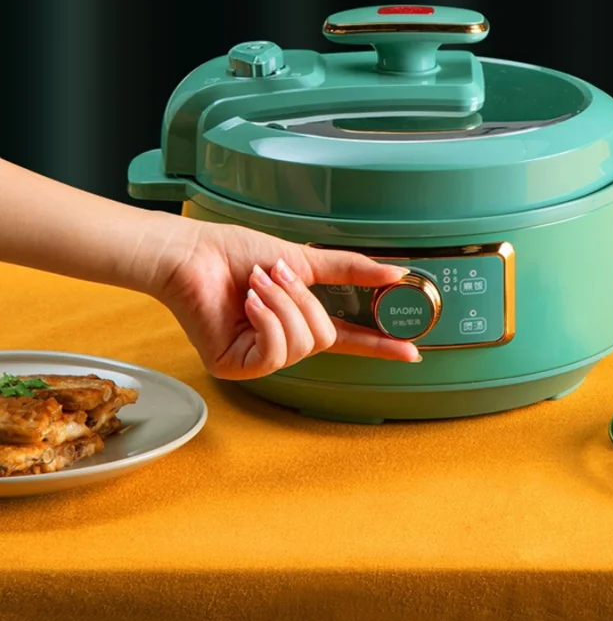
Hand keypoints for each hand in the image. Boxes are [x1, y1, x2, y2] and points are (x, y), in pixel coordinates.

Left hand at [151, 218, 421, 379]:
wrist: (192, 254)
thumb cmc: (236, 253)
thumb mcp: (302, 259)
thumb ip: (349, 269)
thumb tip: (395, 273)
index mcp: (299, 319)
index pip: (347, 338)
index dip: (378, 345)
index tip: (411, 351)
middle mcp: (282, 342)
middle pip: (324, 337)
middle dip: (303, 300)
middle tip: (277, 274)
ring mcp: (259, 358)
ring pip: (301, 343)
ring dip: (281, 304)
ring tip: (257, 284)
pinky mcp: (237, 367)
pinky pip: (274, 351)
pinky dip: (265, 319)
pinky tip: (248, 302)